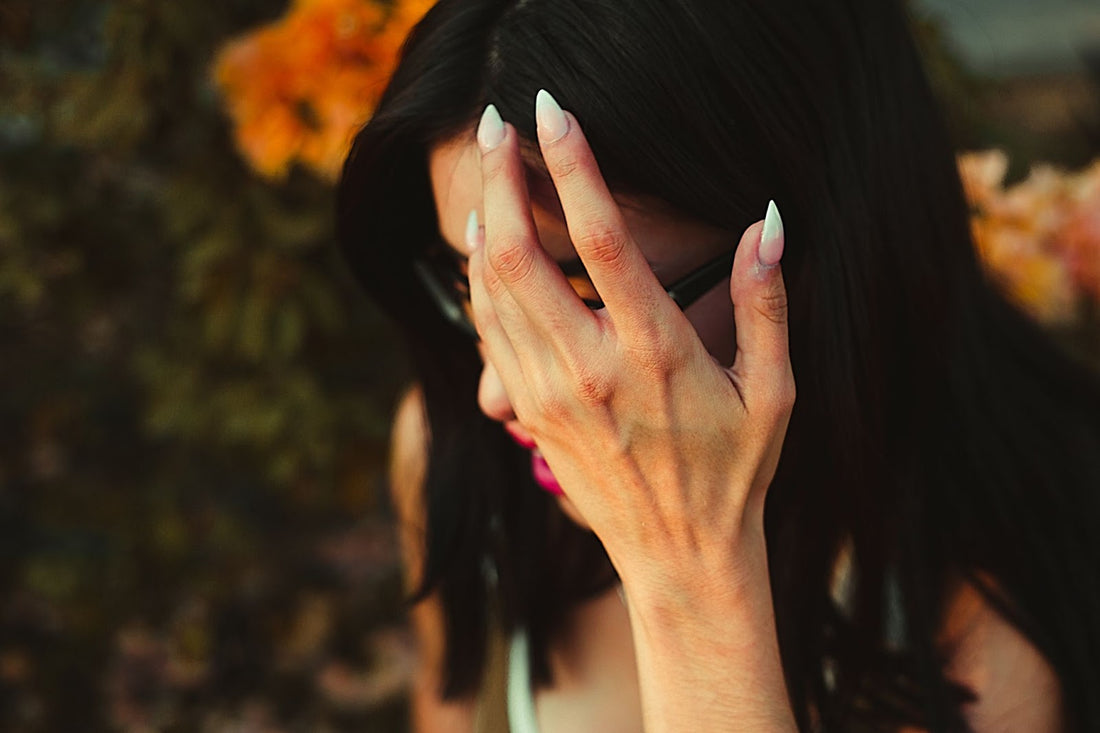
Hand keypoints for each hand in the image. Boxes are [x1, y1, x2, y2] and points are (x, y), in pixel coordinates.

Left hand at [467, 91, 794, 594]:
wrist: (679, 557)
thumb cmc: (734, 472)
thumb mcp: (773, 391)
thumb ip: (766, 304)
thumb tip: (766, 223)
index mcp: (655, 354)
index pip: (603, 241)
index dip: (572, 166)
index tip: (551, 112)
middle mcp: (590, 370)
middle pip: (520, 256)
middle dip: (500, 178)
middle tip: (496, 125)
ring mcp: (549, 395)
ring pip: (492, 292)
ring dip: (485, 221)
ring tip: (490, 169)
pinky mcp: (528, 414)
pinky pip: (489, 332)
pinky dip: (480, 280)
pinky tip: (486, 246)